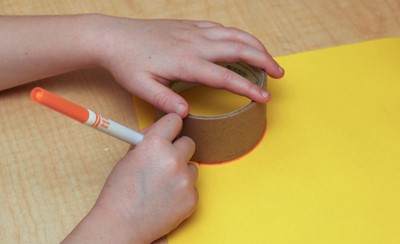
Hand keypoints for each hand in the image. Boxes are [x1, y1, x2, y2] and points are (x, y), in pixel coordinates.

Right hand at [63, 113, 197, 242]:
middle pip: (189, 142)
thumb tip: (161, 132)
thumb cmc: (119, 192)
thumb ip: (148, 142)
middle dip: (178, 150)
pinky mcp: (192, 198)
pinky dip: (183, 191)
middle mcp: (173, 158)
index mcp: (154, 144)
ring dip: (182, 172)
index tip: (170, 132)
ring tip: (162, 186)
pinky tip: (166, 199)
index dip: (171, 127)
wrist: (121, 225)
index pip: (175, 120)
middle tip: (166, 161)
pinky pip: (193, 187)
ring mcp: (185, 180)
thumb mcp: (128, 157)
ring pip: (192, 167)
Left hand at [93, 15, 284, 116]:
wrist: (113, 37)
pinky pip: (221, 28)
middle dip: (264, 60)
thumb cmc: (126, 63)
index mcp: (185, 62)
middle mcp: (195, 44)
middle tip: (279, 74)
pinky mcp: (190, 26)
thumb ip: (165, 101)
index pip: (225, 76)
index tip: (264, 97)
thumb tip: (186, 114)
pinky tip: (242, 43)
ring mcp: (194, 32)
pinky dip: (238, 35)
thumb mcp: (141, 87)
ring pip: (234, 34)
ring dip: (256, 45)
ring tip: (269, 58)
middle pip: (239, 48)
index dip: (248, 87)